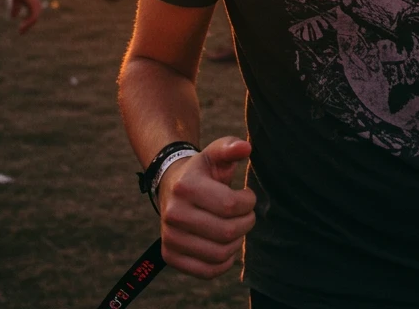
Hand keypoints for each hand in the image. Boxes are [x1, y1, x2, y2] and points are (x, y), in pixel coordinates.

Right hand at [11, 0, 41, 33]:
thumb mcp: (16, 1)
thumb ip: (16, 8)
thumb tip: (13, 17)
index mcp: (33, 5)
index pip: (31, 17)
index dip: (26, 23)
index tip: (20, 29)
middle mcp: (36, 6)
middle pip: (33, 19)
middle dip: (27, 26)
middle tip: (20, 32)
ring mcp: (37, 5)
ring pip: (34, 19)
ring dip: (27, 26)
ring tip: (21, 31)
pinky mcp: (35, 5)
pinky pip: (33, 17)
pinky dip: (28, 22)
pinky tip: (22, 26)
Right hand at [159, 136, 256, 279]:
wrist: (171, 187)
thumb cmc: (202, 170)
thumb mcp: (215, 153)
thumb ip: (231, 147)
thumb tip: (246, 148)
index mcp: (186, 186)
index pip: (229, 205)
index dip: (248, 202)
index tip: (249, 196)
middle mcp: (174, 213)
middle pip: (226, 232)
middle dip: (246, 223)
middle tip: (248, 215)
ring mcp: (170, 237)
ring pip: (218, 254)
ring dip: (237, 242)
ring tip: (238, 228)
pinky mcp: (170, 256)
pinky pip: (206, 271)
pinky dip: (224, 262)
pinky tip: (227, 246)